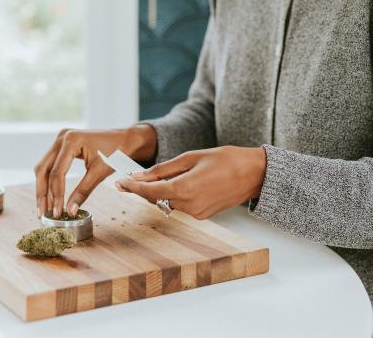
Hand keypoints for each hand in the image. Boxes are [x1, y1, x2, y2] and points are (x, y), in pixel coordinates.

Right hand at [33, 124, 156, 218]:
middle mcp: (62, 137)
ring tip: (45, 210)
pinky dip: (50, 181)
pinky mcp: (63, 145)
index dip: (56, 195)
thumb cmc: (116, 152)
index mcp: (71, 140)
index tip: (57, 214)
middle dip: (42, 193)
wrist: (125, 139)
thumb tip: (69, 211)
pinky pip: (51, 164)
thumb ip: (83, 191)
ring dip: (44, 189)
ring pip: (44, 167)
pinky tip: (51, 197)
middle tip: (43, 214)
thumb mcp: (99, 172)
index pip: (57, 172)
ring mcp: (61, 139)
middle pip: (44, 169)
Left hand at [115, 145, 266, 218]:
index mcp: (184, 189)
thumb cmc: (225, 159)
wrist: (253, 174)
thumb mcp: (191, 157)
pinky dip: (176, 195)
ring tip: (159, 176)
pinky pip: (182, 205)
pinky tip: (180, 182)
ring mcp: (197, 213)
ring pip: (169, 202)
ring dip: (161, 191)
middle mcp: (189, 206)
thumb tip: (140, 176)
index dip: (132, 187)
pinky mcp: (204, 215)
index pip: (149, 192)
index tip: (118, 183)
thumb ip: (164, 169)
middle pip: (157, 198)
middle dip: (145, 188)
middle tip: (131, 178)